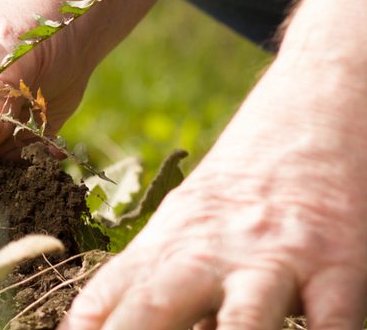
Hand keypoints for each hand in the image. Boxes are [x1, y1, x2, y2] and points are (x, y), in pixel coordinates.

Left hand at [62, 67, 366, 328]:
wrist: (313, 114)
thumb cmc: (242, 189)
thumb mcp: (189, 222)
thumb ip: (161, 281)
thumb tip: (117, 325)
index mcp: (166, 244)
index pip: (107, 294)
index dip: (84, 325)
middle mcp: (208, 253)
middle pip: (154, 310)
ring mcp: (270, 259)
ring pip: (242, 324)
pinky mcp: (336, 264)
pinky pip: (331, 322)